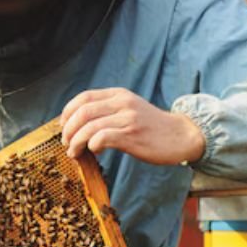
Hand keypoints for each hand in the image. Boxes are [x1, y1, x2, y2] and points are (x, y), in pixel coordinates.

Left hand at [60, 87, 205, 165]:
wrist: (182, 136)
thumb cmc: (153, 127)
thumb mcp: (130, 109)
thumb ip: (109, 111)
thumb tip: (80, 125)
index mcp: (119, 95)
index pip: (84, 97)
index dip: (68, 112)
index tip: (63, 126)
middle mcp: (122, 103)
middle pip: (82, 111)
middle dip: (68, 129)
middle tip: (66, 143)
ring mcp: (128, 118)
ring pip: (89, 126)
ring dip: (76, 141)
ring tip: (74, 152)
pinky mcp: (132, 135)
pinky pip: (102, 137)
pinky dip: (92, 145)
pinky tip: (94, 151)